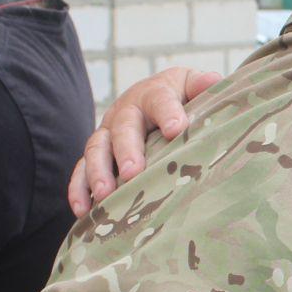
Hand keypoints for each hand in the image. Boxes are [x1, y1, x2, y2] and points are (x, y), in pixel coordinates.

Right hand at [67, 65, 223, 214]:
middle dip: (127, 149)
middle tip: (134, 171)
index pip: (160, 100)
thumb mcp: (190, 85)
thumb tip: (213, 81)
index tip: (176, 129)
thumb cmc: (178, 97)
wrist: (150, 99)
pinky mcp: (95, 154)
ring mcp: (107, 133)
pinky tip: (83, 211)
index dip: (168, 113)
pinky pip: (81, 170)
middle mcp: (125, 111)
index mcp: (153, 94)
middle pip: (123, 127)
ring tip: (105, 194)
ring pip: (96, 149)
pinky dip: (79, 190)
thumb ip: (201, 85)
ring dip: (98, 172)